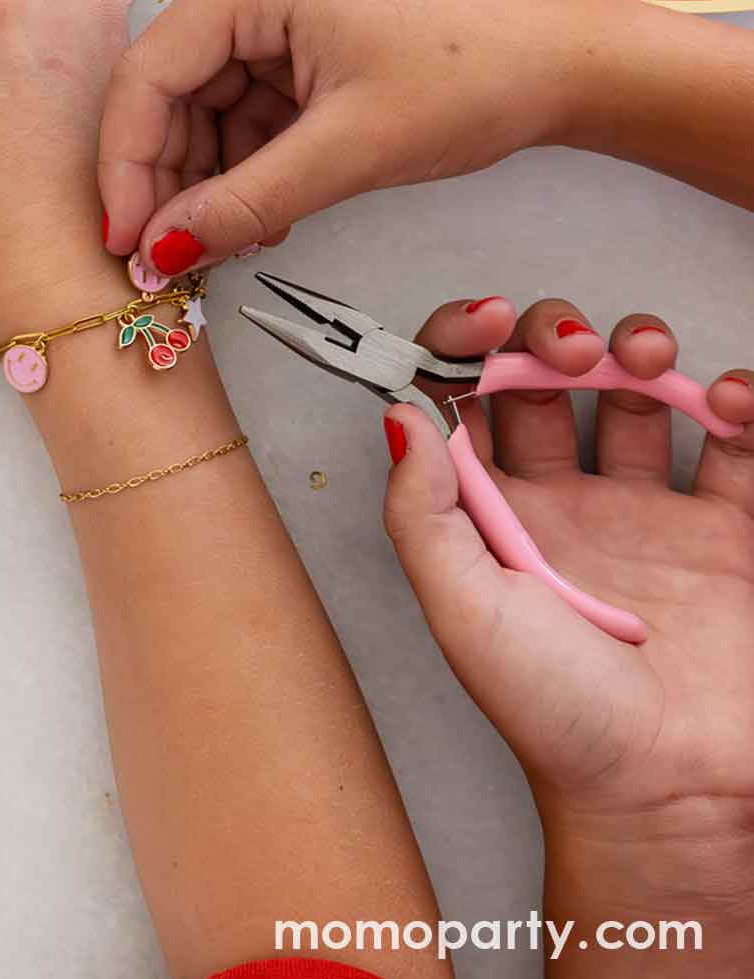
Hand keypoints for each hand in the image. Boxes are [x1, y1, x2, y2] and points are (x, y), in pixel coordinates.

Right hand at [98, 0, 593, 273]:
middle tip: (170, 257)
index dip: (128, 164)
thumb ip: (245, 202)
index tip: (124, 242)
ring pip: (208, 97)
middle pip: (173, 84)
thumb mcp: (350, 152)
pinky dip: (250, 155)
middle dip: (172, 174)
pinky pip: (250, 95)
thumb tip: (161, 253)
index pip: (150, 72)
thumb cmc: (473, 82)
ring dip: (213, 173)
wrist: (567, 65)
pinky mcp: (305, 22)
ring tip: (228, 241)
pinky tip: (263, 211)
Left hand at [382, 296, 753, 957]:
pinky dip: (732, 396)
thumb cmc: (560, 719)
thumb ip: (423, 510)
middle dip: (551, 335)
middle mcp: (566, 502)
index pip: (464, 400)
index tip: (484, 320)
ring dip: (635, 345)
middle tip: (568, 343)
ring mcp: (649, 513)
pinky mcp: (729, 532)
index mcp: (493, 515)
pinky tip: (722, 397)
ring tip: (644, 353)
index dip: (466, 346)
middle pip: (547, 379)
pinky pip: (733, 440)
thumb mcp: (463, 612)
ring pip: (636, 391)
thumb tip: (396, 411)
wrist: (677, 796)